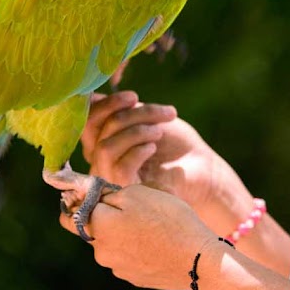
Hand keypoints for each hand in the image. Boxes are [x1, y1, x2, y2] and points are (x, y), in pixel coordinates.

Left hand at [59, 183, 216, 289]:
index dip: (77, 200)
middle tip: (135, 204)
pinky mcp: (134, 277)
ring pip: (112, 241)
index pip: (67, 214)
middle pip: (94, 227)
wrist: (198, 260)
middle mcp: (101, 252)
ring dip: (124, 231)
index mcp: (98, 228)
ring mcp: (118, 268)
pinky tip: (159, 240)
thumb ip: (105, 194)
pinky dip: (137, 246)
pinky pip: (128, 256)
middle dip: (107, 214)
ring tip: (153, 223)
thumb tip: (89, 196)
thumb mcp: (136, 193)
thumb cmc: (168, 220)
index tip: (92, 191)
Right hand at [82, 91, 253, 233]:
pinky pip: (119, 167)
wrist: (202, 169)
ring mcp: (110, 180)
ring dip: (136, 132)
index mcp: (102, 142)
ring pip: (106, 148)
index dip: (106, 105)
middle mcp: (100, 163)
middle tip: (161, 113)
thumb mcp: (148, 120)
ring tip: (159, 132)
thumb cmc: (175, 144)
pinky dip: (138, 150)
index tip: (133, 96)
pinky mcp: (126, 193)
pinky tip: (154, 148)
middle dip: (129, 115)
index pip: (88, 122)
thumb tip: (90, 97)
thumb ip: (121, 112)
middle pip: (97, 131)